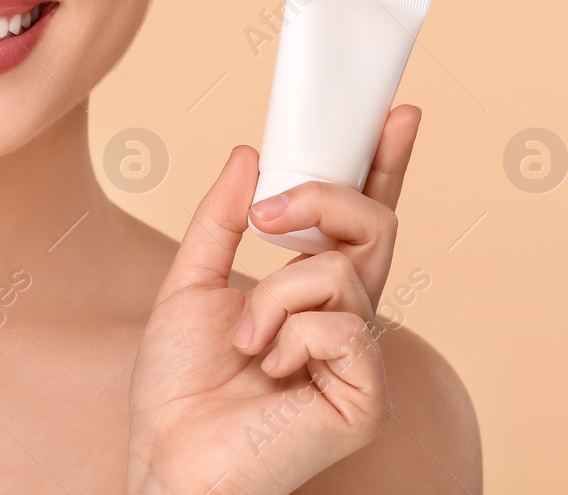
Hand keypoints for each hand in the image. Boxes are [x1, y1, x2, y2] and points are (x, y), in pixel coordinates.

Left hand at [127, 107, 420, 494]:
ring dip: (275, 296)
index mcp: (314, 292)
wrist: (169, 453)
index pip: (362, 219)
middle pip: (375, 227)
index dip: (384, 166)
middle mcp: (347, 320)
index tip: (398, 113)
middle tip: (266, 219)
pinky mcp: (365, 398)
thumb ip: (223, 219)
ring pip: (344, 273)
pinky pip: (340, 326)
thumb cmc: (181, 384)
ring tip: (246, 343)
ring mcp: (361, 359)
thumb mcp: (191, 281)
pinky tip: (269, 372)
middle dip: (323, 201)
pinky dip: (289, 336)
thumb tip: (250, 153)